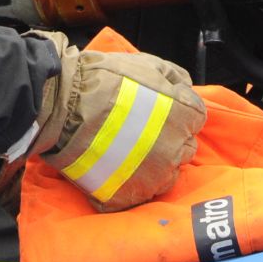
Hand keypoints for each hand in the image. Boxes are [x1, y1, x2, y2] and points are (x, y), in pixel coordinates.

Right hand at [28, 31, 204, 209]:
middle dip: (167, 141)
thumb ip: (175, 77)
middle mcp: (178, 149)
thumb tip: (185, 87)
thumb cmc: (106, 80)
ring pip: (165, 177)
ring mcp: (154, 177)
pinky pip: (137, 195)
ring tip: (124, 152)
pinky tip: (111, 169)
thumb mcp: (147, 64)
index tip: (156, 113)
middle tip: (137, 131)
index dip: (176, 114)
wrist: (66, 105)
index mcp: (187, 116)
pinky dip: (127, 186)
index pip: (196, 120)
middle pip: (183, 149)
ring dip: (151, 167)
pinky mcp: (130, 197)